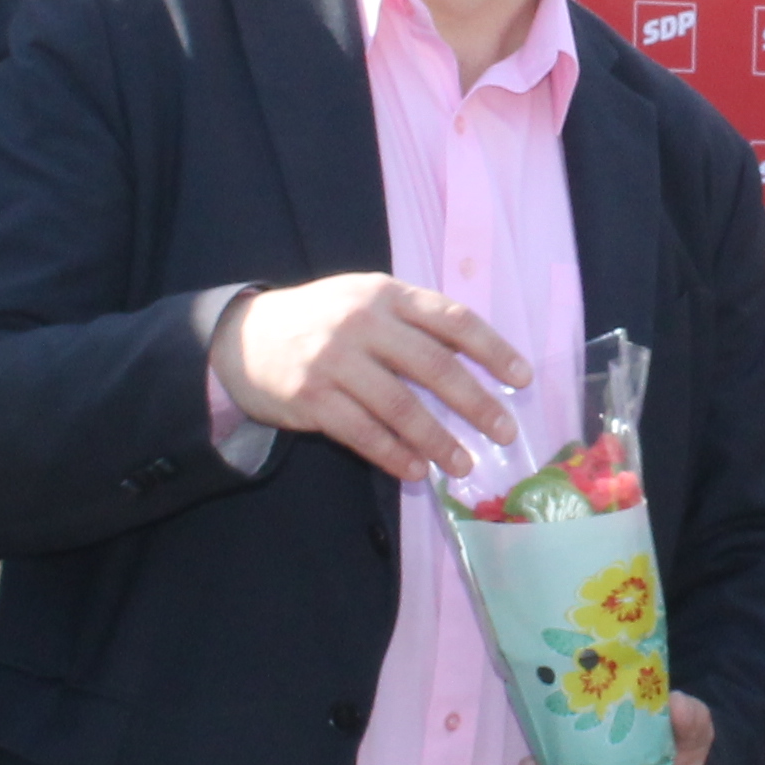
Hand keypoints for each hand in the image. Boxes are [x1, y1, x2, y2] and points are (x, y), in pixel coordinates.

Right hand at [215, 273, 530, 484]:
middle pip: (433, 367)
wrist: (244, 337)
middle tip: (504, 432)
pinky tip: (416, 471)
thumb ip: (414, 322)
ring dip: (438, 441)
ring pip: (400, 407)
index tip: (521, 378)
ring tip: (463, 465)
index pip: (452, 320)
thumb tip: (478, 358)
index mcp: (385, 294)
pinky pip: (363, 433)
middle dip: (475, 404)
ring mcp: (334, 361)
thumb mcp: (366, 302)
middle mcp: (362, 323)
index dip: (492, 349)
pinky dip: (394, 455)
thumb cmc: (321, 321)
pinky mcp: (310, 398)